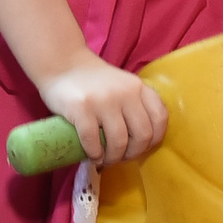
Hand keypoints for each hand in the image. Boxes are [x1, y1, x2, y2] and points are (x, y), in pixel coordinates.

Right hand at [36, 55, 167, 165]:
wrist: (61, 63)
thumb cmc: (93, 81)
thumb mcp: (122, 86)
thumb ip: (135, 105)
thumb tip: (140, 142)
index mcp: (138, 88)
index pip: (160, 119)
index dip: (153, 140)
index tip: (139, 147)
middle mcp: (125, 93)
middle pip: (142, 135)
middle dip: (132, 154)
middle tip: (120, 157)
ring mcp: (103, 100)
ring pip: (119, 142)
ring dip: (113, 158)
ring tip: (104, 159)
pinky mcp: (81, 109)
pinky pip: (93, 142)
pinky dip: (95, 154)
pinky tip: (92, 155)